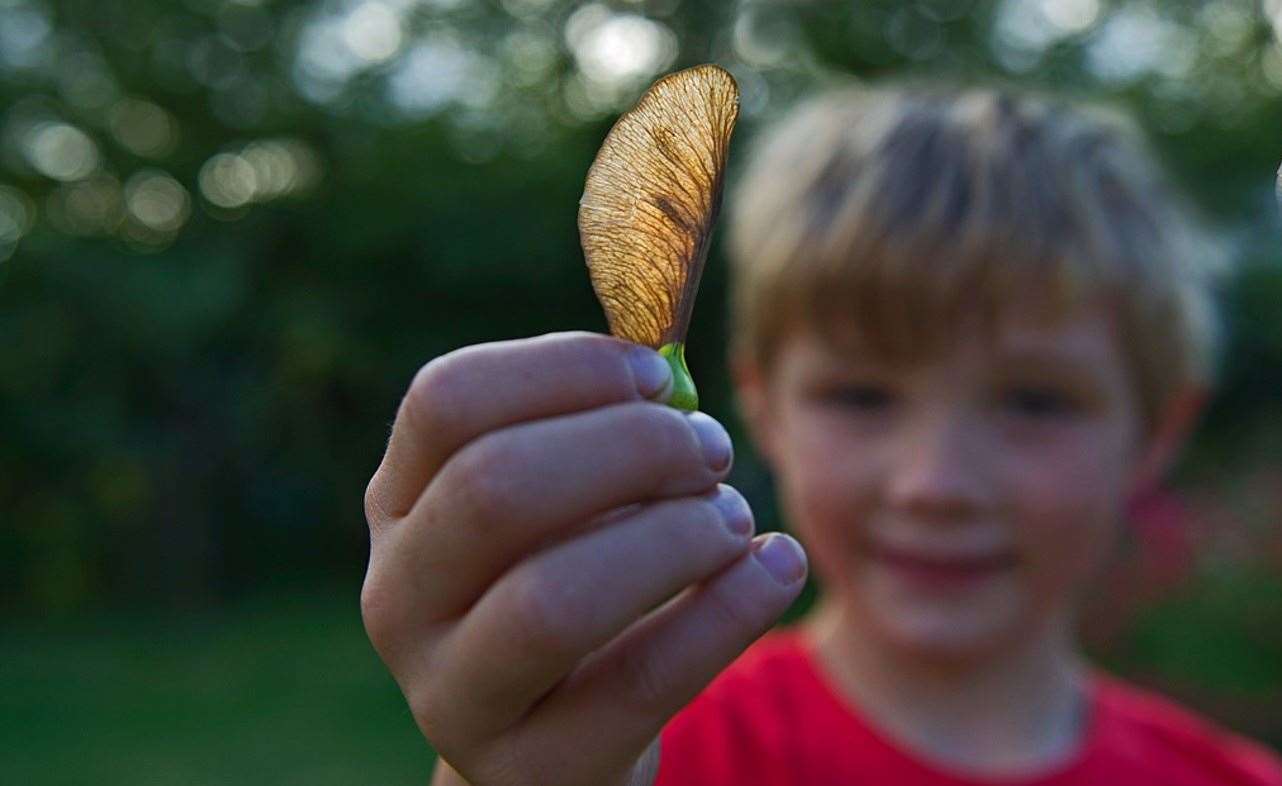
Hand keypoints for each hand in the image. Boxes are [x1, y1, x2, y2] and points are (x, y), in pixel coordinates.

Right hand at [361, 331, 807, 785]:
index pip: (447, 402)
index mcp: (399, 505)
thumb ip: (598, 430)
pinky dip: (728, 611)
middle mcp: (400, 598)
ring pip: (552, 599)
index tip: (658, 375)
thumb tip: (670, 365)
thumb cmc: (574, 581)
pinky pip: (641, 682)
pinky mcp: (535, 768)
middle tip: (710, 449)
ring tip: (733, 519)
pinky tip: (776, 566)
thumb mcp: (562, 504)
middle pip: (495, 487)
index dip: (563, 369)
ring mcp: (452, 695)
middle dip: (630, 448)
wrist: (558, 743)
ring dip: (673, 536)